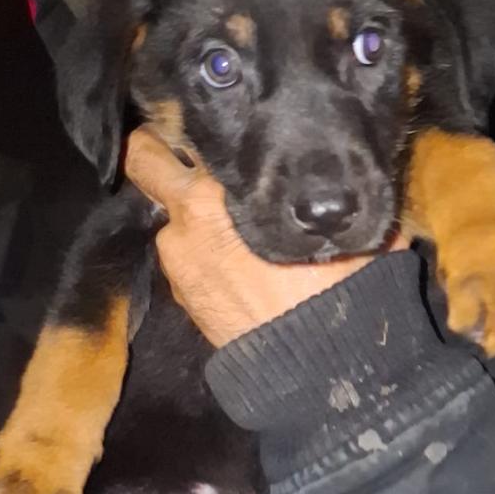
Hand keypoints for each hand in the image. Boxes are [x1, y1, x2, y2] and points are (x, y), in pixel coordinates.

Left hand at [125, 127, 406, 346]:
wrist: (317, 369)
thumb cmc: (341, 287)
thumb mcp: (348, 226)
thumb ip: (328, 192)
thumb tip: (339, 175)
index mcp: (221, 190)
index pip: (177, 135)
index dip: (186, 126)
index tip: (201, 124)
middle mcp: (186, 217)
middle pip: (146, 162)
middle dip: (157, 154)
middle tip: (184, 155)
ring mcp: (176, 260)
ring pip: (169, 218)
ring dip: (189, 217)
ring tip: (229, 229)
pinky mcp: (180, 297)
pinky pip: (183, 260)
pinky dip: (200, 257)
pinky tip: (233, 269)